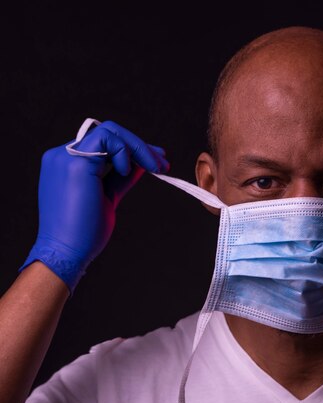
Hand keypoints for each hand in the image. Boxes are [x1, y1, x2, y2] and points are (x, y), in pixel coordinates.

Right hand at [20, 120, 169, 292]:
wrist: (66, 252)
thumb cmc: (84, 232)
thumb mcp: (108, 196)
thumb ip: (122, 177)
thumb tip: (143, 164)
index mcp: (67, 163)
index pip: (103, 144)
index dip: (132, 149)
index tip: (156, 162)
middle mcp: (62, 155)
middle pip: (108, 133)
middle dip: (140, 146)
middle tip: (163, 163)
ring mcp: (66, 157)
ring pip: (110, 132)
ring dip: (138, 148)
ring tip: (155, 168)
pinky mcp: (75, 163)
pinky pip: (106, 139)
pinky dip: (125, 151)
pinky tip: (128, 171)